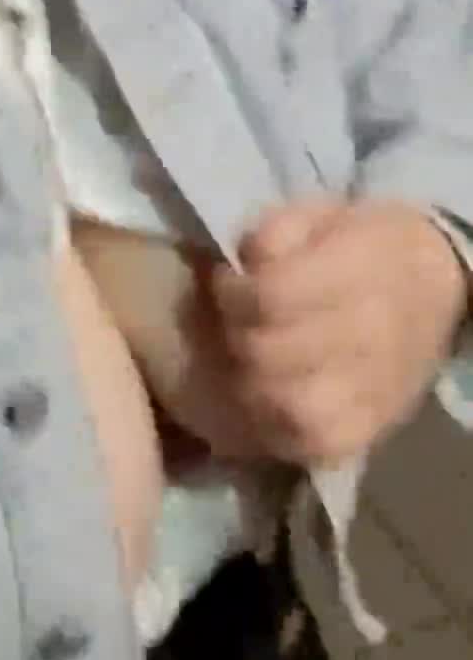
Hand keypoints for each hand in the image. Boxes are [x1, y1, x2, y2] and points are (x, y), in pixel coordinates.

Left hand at [213, 200, 467, 465]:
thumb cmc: (364, 242)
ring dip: (251, 389)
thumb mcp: (319, 213)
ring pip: (292, 411)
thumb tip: (241, 266)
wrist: (434, 284)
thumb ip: (274, 232)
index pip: (273, 297)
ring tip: (244, 366)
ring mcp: (373, 390)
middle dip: (235, 338)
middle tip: (231, 324)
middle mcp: (369, 335)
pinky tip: (265, 402)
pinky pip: (316, 447)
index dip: (232, 292)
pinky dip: (279, 432)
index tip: (225, 281)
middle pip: (272, 356)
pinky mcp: (372, 427)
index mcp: (357, 271)